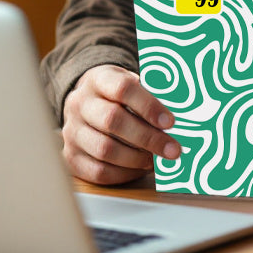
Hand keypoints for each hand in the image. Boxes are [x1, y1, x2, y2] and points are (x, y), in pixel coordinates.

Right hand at [61, 64, 180, 184]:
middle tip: (173, 149)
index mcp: (99, 79)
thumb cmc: (117, 92)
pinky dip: (123, 173)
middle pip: (113, 121)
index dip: (148, 106)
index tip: (170, 122)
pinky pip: (97, 172)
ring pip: (105, 149)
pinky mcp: (71, 156)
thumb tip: (181, 116)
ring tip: (157, 160)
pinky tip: (140, 168)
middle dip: (148, 137)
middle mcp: (80, 104)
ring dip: (137, 158)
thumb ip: (151, 93)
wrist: (86, 99)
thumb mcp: (131, 81)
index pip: (123, 89)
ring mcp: (72, 131)